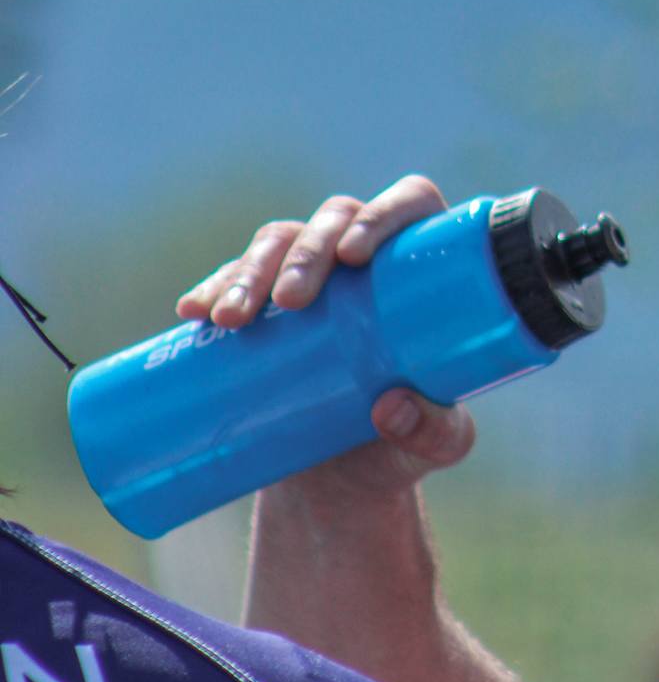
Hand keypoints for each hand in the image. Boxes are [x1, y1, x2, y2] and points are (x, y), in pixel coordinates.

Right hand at [175, 173, 475, 494]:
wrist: (349, 476)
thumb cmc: (413, 437)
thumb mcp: (441, 443)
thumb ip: (435, 434)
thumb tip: (390, 409)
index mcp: (421, 266)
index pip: (409, 205)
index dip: (383, 213)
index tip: (356, 256)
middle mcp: (365, 255)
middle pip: (335, 220)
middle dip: (306, 254)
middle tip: (290, 301)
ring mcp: (311, 274)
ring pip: (278, 242)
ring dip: (250, 271)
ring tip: (230, 319)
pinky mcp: (266, 303)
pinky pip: (234, 277)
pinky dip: (213, 288)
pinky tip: (194, 311)